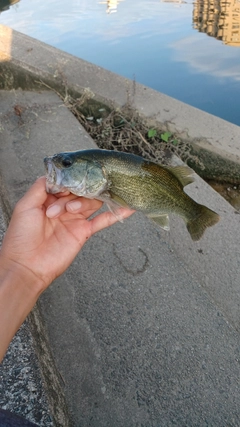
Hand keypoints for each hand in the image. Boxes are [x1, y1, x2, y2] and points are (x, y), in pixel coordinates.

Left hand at [0, 177, 134, 291]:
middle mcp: (64, 208)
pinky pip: (102, 221)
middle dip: (75, 194)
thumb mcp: (25, 206)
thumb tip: (54, 173)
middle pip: (80, 191)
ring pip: (90, 202)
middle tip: (66, 205)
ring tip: (72, 212)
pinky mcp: (84, 232)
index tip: (68, 182)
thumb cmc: (21, 237)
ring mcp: (75, 220)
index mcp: (49, 200)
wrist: (27, 265)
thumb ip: (40, 187)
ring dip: (84, 202)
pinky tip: (128, 207)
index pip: (66, 183)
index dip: (67, 181)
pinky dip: (116, 214)